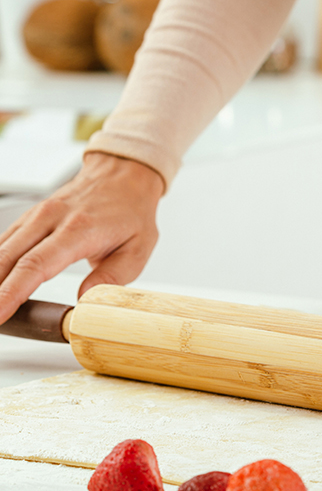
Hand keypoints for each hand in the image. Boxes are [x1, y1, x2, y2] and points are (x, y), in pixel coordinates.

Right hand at [0, 152, 163, 323]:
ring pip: (1, 250)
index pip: (37, 264)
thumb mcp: (138, 249)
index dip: (13, 292)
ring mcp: (37, 215)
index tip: (0, 314)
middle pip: (9, 258)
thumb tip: (85, 301)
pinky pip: (4, 242)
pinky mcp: (30, 218)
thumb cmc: (131, 213)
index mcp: (79, 229)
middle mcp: (51, 218)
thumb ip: (112, 277)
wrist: (123, 176)